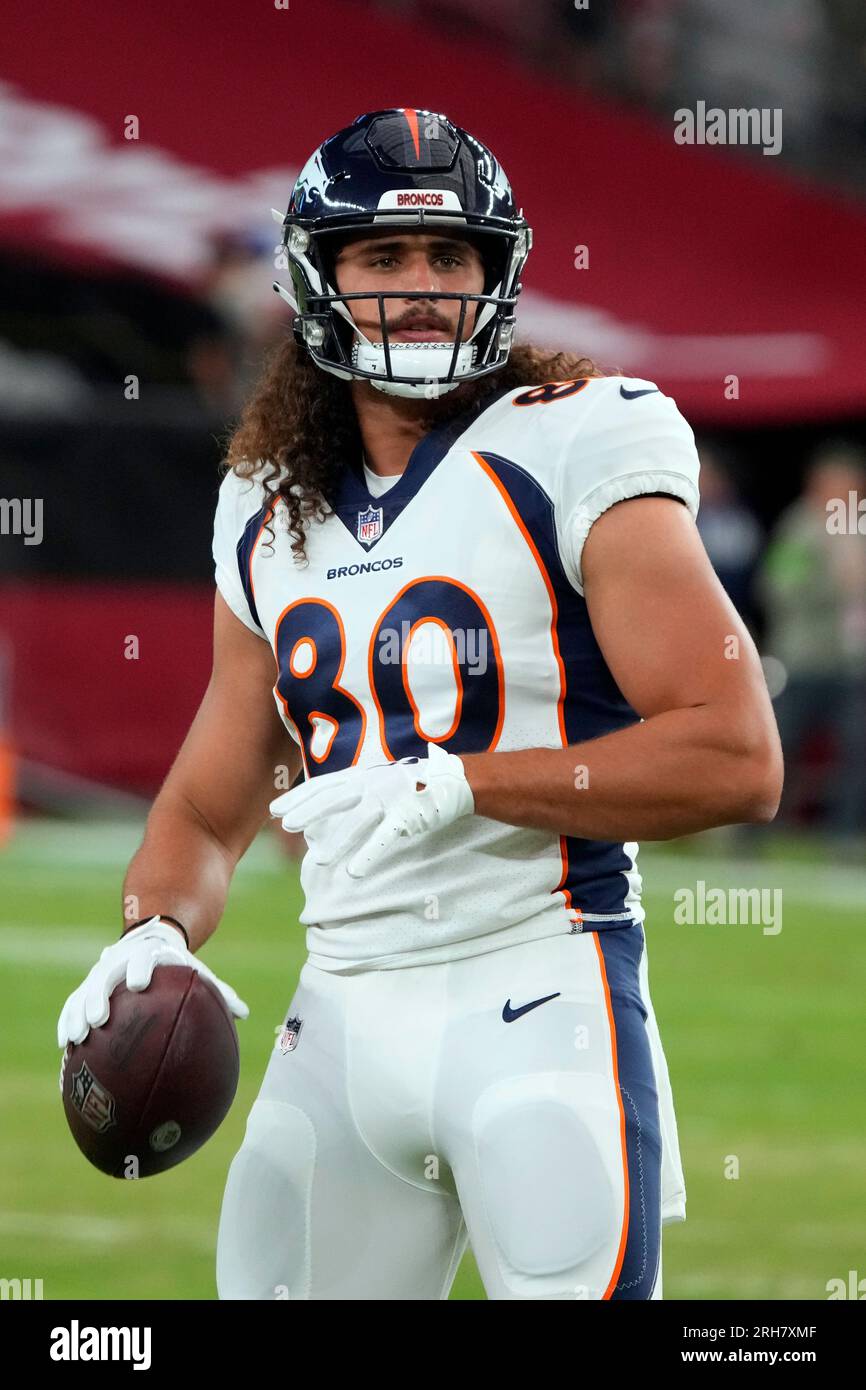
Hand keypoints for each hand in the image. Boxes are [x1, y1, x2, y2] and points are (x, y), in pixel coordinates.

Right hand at [56, 917, 248, 1049]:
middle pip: (105, 975)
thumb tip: (244, 1014)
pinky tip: (65, 1047)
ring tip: (75, 1039)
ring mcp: (100, 973)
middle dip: (99, 995)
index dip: (140, 968)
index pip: (143, 957)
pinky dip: (67, 1021)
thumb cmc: (177, 966)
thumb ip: (219, 991)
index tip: (138, 984)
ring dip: (77, 1014)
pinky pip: (72, 1003)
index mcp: (149, 955)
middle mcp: (119, 961)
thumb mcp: (197, 972)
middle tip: (99, 1019)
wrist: (149, 939)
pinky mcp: (87, 986)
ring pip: (83, 991)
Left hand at [269, 742, 474, 877]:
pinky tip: (354, 872)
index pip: (324, 784)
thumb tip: (319, 806)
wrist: (450, 781)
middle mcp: (372, 784)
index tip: (275, 809)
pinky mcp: (407, 816)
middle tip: (284, 825)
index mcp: (361, 775)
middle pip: (333, 798)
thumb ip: (351, 790)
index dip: (299, 796)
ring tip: (317, 860)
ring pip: (358, 821)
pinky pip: (385, 838)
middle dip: (308, 812)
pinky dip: (369, 854)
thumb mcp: (375, 780)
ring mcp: (390, 799)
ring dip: (337, 841)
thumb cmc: (408, 784)